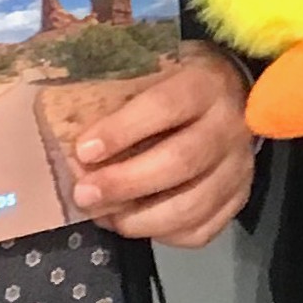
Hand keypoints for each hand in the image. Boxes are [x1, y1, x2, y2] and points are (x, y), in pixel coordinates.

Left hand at [67, 42, 255, 248]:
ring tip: (104, 217)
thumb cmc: (178, 79)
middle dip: (125, 183)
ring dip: (141, 219)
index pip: (165, 106)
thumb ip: (119, 88)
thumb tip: (62, 117)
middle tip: (84, 195)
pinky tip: (136, 223)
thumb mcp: (154, 66)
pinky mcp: (240, 197)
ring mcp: (239, 167)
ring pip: (192, 205)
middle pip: (180, 161)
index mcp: (205, 84)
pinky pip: (202, 230)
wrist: (237, 93)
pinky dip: (164, 236)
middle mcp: (229, 126)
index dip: (122, 130)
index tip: (83, 150)